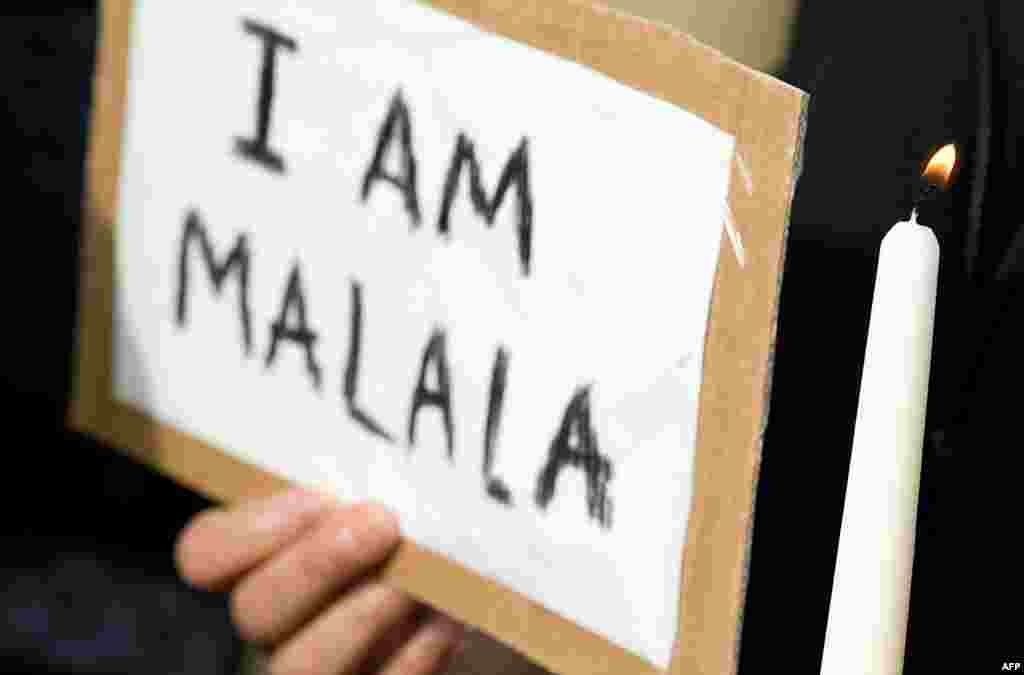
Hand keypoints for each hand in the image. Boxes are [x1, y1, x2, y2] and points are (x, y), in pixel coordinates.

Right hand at [175, 489, 465, 674]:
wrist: (491, 600)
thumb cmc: (434, 527)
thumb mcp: (399, 489)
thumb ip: (369, 473)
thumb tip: (385, 422)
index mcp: (272, 554)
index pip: (207, 553)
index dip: (247, 531)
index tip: (318, 498)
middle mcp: (285, 618)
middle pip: (253, 609)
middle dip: (315, 564)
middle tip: (382, 524)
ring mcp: (324, 665)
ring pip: (297, 666)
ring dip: (357, 619)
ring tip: (414, 584)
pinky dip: (410, 659)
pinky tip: (447, 622)